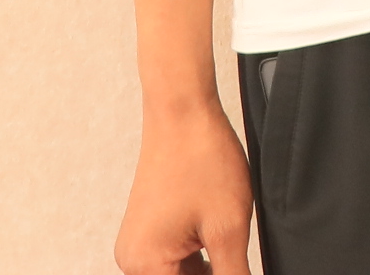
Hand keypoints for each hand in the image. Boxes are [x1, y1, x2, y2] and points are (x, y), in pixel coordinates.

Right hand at [114, 95, 253, 274]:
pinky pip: (175, 259)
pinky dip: (200, 258)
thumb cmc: (200, 158)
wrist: (183, 111)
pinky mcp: (150, 230)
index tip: (235, 268)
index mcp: (145, 265)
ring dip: (207, 269)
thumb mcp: (228, 230)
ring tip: (226, 240)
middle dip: (212, 274)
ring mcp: (140, 243)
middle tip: (234, 256)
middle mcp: (134, 259)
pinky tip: (219, 239)